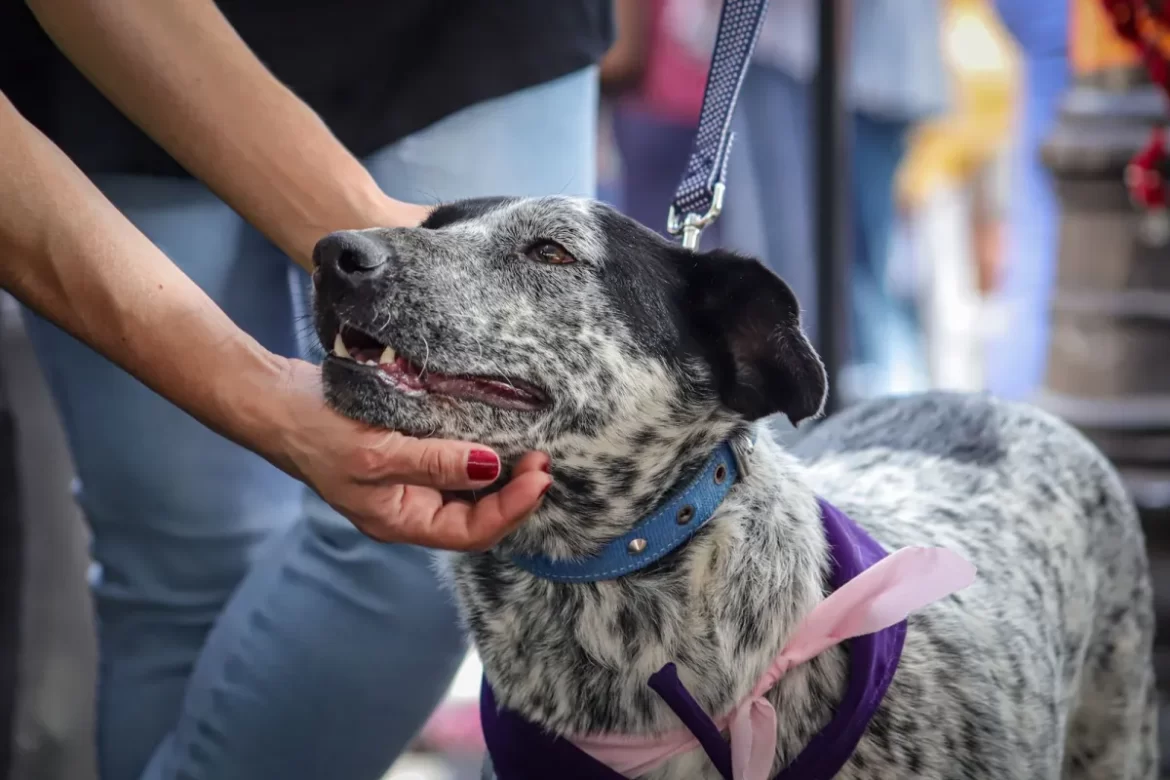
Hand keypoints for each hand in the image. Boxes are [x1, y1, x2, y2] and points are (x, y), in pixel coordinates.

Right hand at [267, 358, 551, 549]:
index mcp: (400, 520)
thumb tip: (490, 467)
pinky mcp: (404, 448)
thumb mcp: (377, 453)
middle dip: (514, 491)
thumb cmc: (316, 431)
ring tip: (529, 444)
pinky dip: (477, 446)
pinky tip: (494, 426)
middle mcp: (408, 506)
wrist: (272, 399)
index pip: (472, 531)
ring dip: (501, 470)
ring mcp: (406, 478)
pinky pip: (451, 457)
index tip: (541, 476)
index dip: (512, 509)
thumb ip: (434, 462)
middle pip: (475, 514)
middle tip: (543, 457)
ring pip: (467, 486)